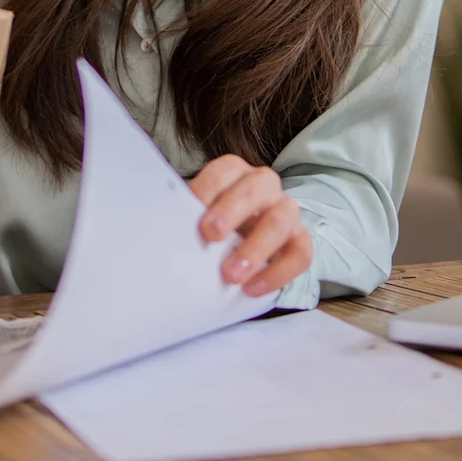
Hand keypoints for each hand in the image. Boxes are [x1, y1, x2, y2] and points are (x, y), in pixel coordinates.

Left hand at [190, 155, 312, 297]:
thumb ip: (187, 219)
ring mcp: (286, 212)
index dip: (208, 188)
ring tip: (231, 275)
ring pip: (279, 221)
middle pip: (256, 188)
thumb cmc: (217, 229)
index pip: (226, 170)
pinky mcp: (300, 241)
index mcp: (236, 174)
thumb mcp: (200, 218)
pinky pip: (299, 254)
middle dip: (232, 210)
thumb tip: (161, 230)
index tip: (191, 209)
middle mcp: (265, 187)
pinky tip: (252, 289)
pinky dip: (277, 273)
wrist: (250, 247)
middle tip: (211, 235)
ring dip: (255, 248)